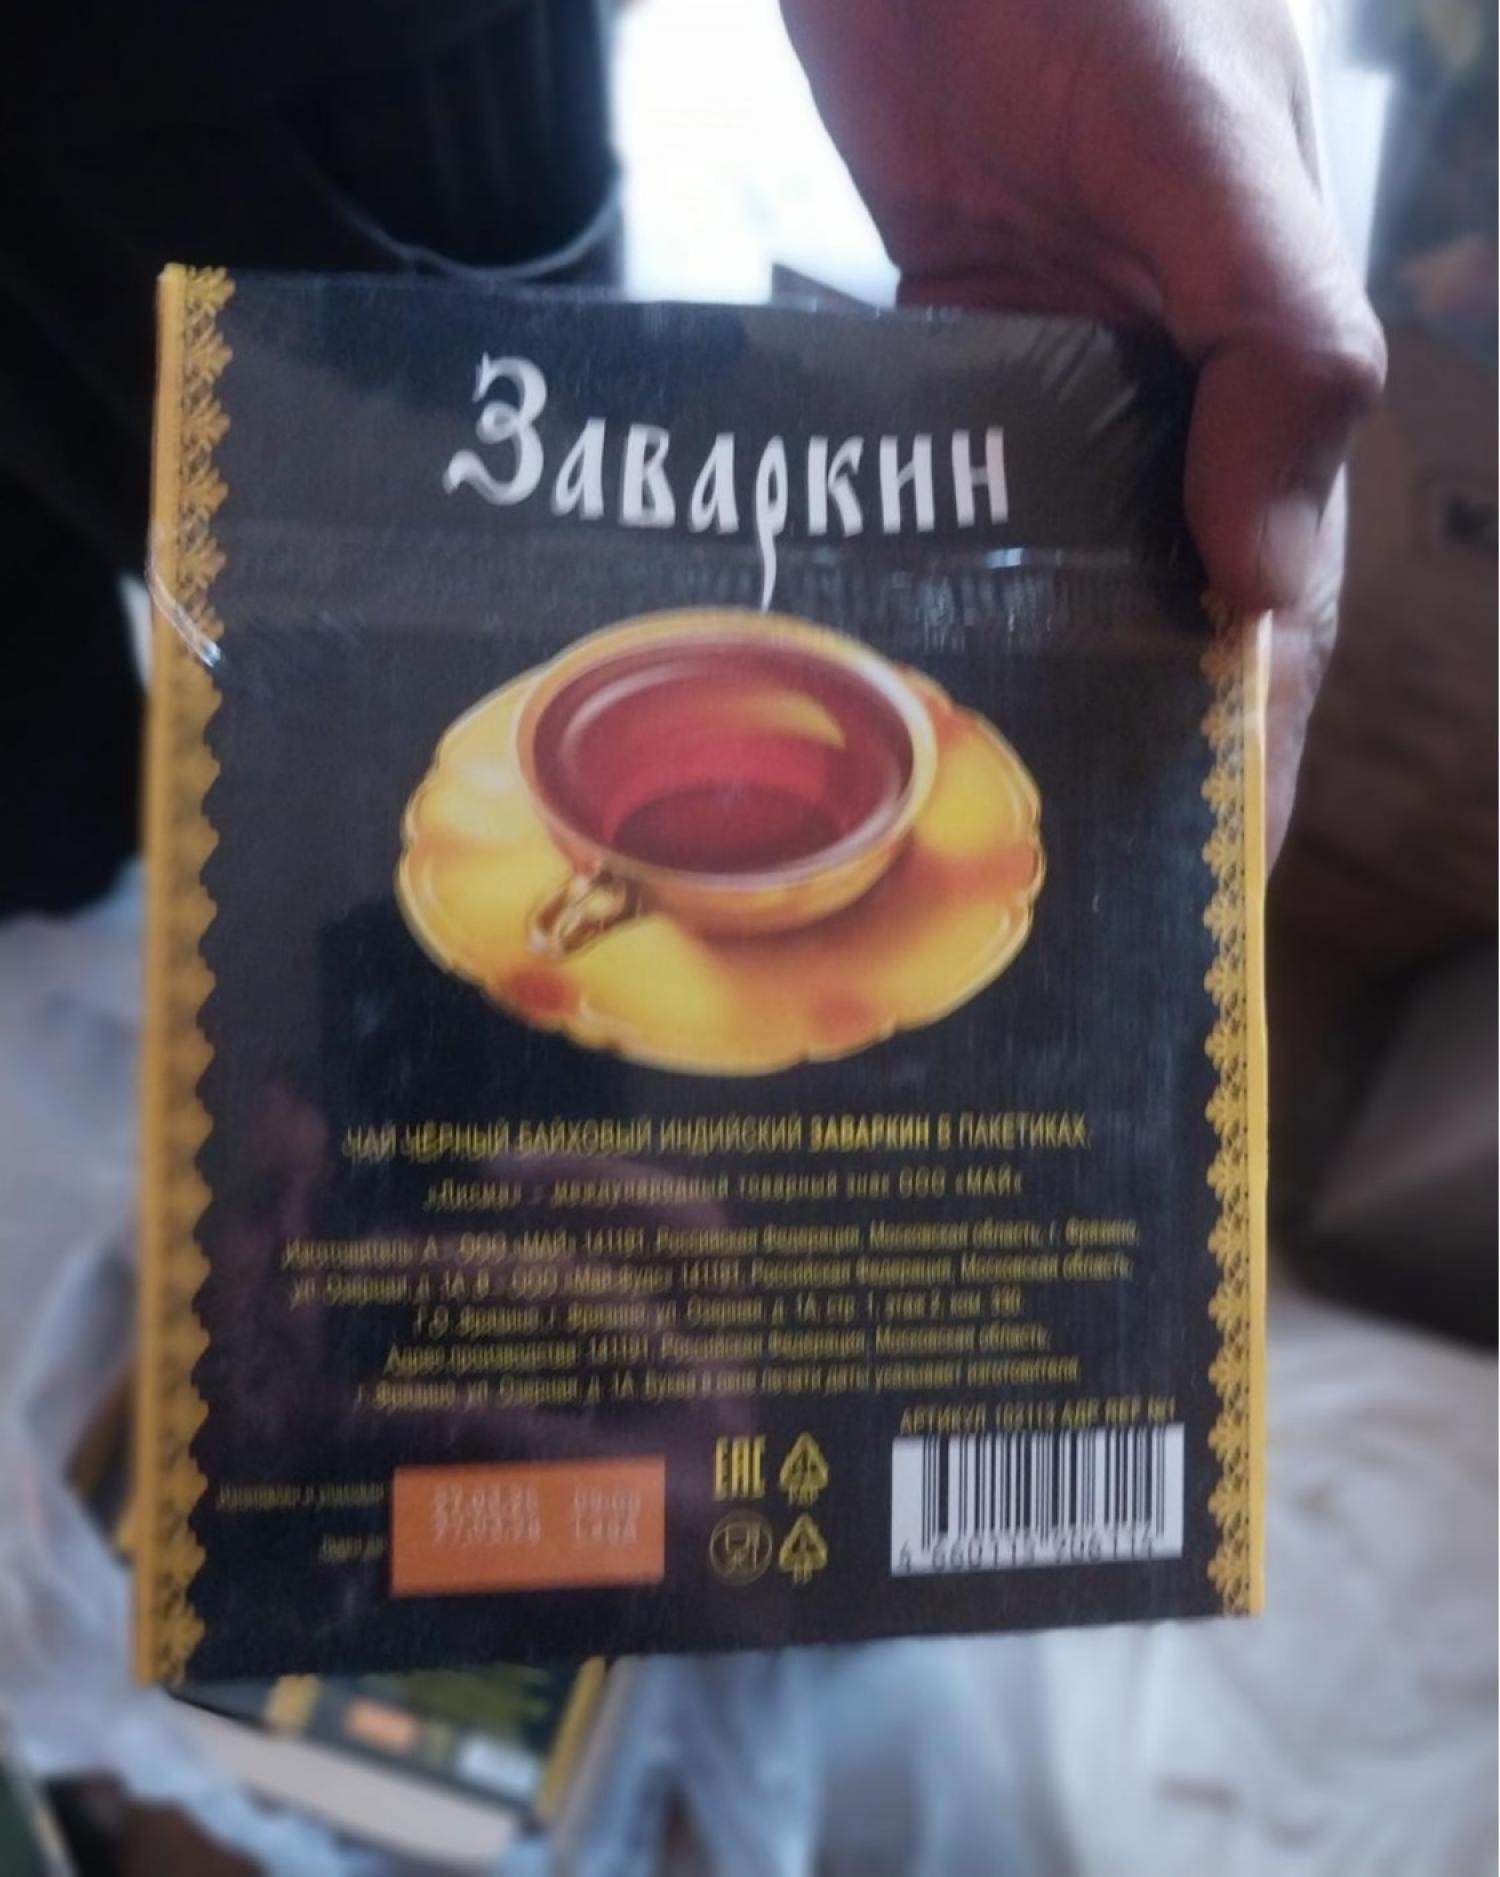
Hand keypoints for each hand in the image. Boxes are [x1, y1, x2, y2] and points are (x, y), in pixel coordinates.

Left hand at [781, 0, 1384, 856]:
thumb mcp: (1209, 145)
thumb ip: (1272, 349)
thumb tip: (1266, 595)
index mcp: (1269, 386)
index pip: (1270, 624)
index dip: (1236, 766)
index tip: (1182, 905)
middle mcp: (1167, 417)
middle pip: (1152, 634)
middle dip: (1106, 763)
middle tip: (1029, 914)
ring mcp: (1052, 403)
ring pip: (1043, 587)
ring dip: (1003, 695)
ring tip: (927, 839)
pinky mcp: (948, 368)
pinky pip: (938, 504)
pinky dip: (912, 587)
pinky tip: (860, 679)